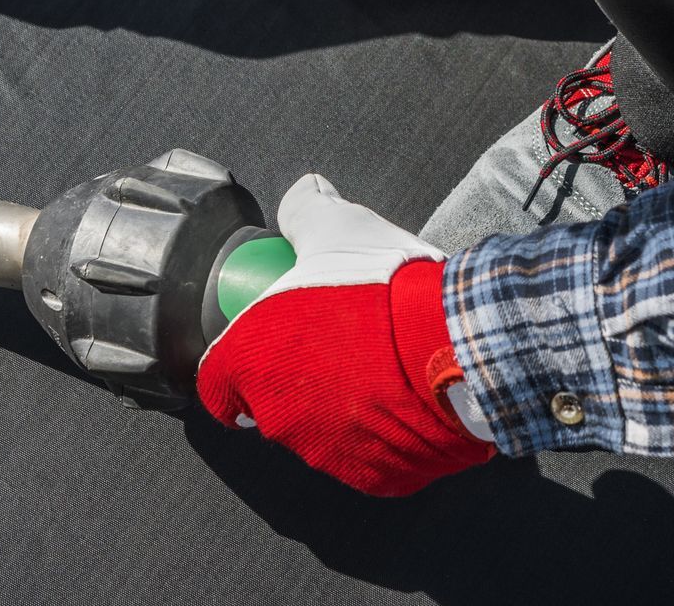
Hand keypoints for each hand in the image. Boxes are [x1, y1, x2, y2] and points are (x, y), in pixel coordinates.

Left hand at [197, 175, 495, 496]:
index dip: (238, 362)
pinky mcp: (376, 479)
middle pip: (273, 403)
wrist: (455, 340)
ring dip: (340, 404)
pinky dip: (382, 432)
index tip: (265, 345)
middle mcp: (279, 419)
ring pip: (322, 431)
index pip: (218, 382)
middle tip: (337, 341)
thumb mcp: (336, 225)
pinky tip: (405, 395)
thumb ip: (306, 210)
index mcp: (251, 363)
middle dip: (299, 376)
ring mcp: (328, 454)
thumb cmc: (384, 289)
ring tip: (380, 364)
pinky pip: (369, 454)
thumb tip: (304, 193)